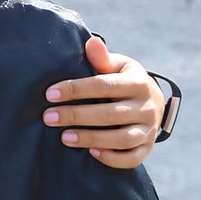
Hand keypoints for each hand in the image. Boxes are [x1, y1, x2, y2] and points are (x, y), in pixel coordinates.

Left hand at [42, 35, 162, 167]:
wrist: (151, 101)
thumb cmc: (123, 80)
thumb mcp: (117, 66)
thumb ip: (102, 58)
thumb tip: (91, 42)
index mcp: (137, 82)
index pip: (103, 85)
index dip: (75, 89)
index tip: (49, 94)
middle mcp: (147, 107)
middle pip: (110, 114)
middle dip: (76, 115)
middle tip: (48, 118)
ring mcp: (149, 129)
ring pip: (122, 138)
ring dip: (91, 138)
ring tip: (64, 137)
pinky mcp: (147, 148)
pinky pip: (133, 158)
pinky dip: (113, 158)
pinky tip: (91, 153)